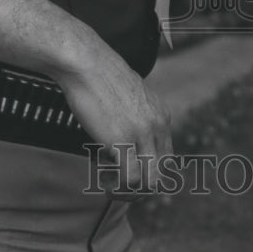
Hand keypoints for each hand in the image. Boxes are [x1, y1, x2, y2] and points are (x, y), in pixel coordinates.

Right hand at [0, 0, 172, 196]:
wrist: (85, 61)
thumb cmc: (98, 77)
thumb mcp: (126, 97)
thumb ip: (134, 116)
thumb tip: (124, 134)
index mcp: (161, 115)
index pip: (167, 157)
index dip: (147, 170)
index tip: (124, 170)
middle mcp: (158, 124)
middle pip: (162, 173)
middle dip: (141, 185)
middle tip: (115, 181)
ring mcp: (143, 134)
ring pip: (149, 182)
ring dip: (128, 190)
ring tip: (107, 180)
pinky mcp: (124, 141)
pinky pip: (131, 180)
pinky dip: (117, 187)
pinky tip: (100, 175)